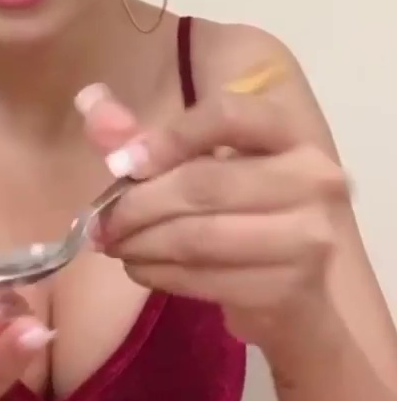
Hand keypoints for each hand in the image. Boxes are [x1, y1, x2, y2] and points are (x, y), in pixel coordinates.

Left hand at [79, 83, 349, 348]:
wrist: (296, 300)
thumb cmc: (241, 216)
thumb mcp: (195, 167)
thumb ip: (143, 136)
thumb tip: (88, 101)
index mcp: (286, 131)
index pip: (227, 115)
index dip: (169, 137)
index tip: (120, 164)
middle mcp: (311, 175)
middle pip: (203, 183)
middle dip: (137, 206)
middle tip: (100, 223)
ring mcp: (308, 234)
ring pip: (199, 236)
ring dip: (142, 244)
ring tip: (116, 246)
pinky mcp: (292, 286)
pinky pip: (206, 277)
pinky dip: (160, 274)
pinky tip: (141, 268)